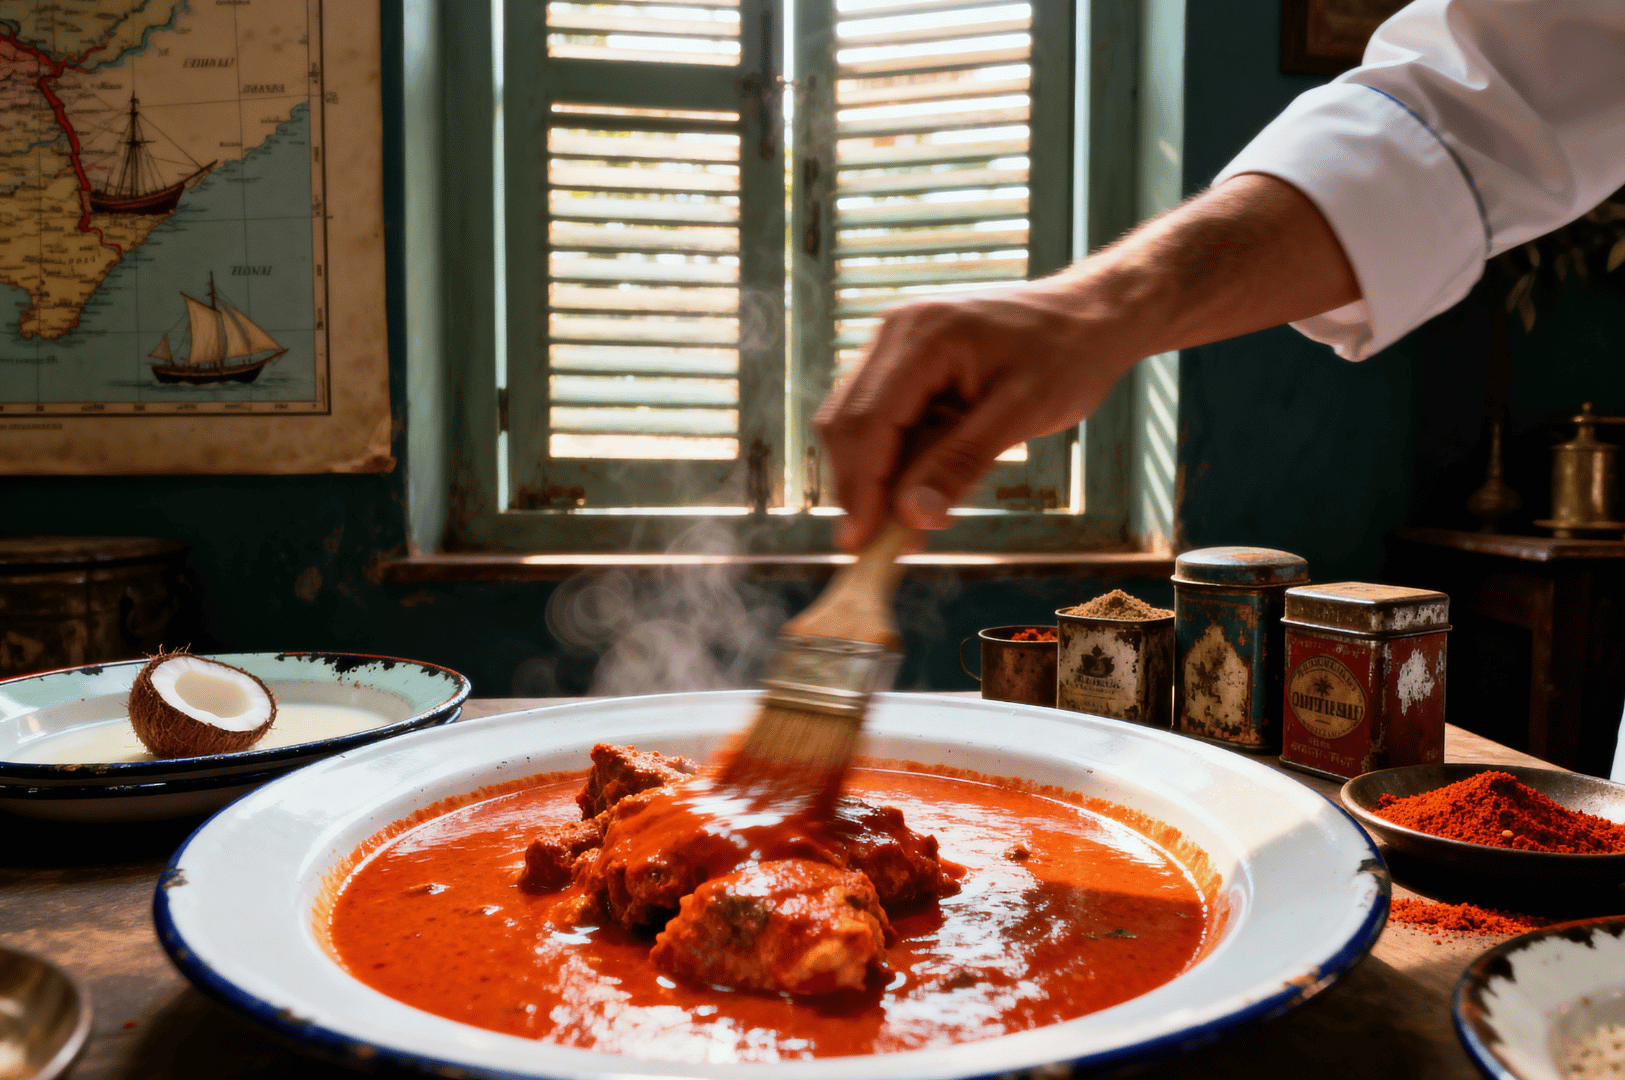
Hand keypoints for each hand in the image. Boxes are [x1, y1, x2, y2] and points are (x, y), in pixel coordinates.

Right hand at [814, 272, 1138, 550]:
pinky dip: (895, 460)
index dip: (859, 488)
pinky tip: (923, 489)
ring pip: (858, 426)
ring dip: (877, 478)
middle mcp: (894, 333)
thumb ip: (962, 462)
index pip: (866, 422)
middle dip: (861, 487)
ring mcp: (894, 345)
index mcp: (922, 336)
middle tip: (883, 546)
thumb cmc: (1067, 354)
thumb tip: (911, 516)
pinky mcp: (904, 363)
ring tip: (910, 525)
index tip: (859, 544)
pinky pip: (883, 420)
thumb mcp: (1024, 413)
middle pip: (848, 424)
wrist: (1088, 316)